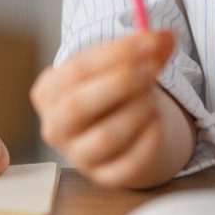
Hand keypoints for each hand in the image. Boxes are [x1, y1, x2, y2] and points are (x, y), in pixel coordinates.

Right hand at [30, 30, 190, 188]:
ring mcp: (78, 156)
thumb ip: (144, 48)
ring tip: (153, 98)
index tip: (149, 42)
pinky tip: (158, 122)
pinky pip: (128, 164)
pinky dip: (149, 141)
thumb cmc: (112, 90)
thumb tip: (166, 36)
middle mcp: (55, 127)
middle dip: (121, 83)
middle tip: (153, 68)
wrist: (118, 130)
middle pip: (79, 106)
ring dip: (137, 111)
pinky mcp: (104, 178)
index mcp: (48, 92)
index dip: (115, 54)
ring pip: (105, 137)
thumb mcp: (121, 64)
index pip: (76, 69)